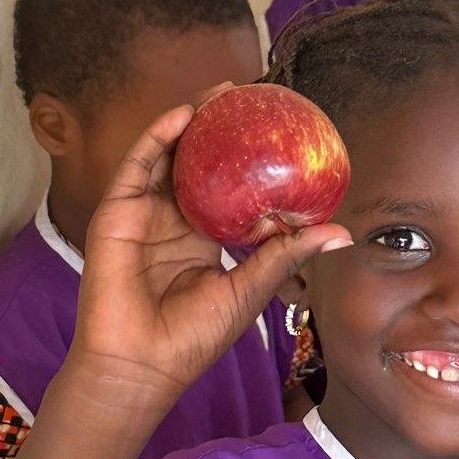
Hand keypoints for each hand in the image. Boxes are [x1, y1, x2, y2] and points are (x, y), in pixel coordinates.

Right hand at [67, 101, 351, 417]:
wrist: (140, 364)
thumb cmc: (193, 338)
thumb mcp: (250, 289)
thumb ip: (287, 255)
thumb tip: (341, 233)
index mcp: (206, 238)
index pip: (229, 187)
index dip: (249, 158)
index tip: (278, 131)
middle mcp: (175, 220)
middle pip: (198, 162)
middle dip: (221, 128)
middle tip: (250, 97)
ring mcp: (145, 214)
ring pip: (168, 155)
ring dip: (192, 120)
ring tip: (222, 94)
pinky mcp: (117, 212)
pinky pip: (138, 164)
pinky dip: (158, 135)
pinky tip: (183, 114)